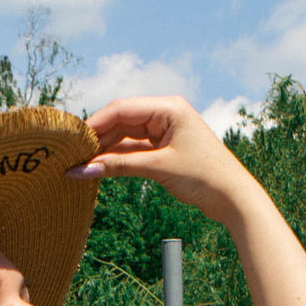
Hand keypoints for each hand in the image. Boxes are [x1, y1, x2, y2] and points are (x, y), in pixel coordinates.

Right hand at [68, 96, 257, 221]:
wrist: (233, 198)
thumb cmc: (205, 177)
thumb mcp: (158, 168)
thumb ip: (118, 166)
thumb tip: (82, 169)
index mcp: (169, 107)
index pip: (122, 109)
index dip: (95, 124)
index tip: (73, 141)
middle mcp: (165, 113)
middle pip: (121, 120)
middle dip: (97, 138)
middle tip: (72, 154)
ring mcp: (164, 130)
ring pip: (125, 136)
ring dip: (105, 150)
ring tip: (81, 164)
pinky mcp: (164, 147)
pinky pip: (133, 148)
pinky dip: (117, 158)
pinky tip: (99, 167)